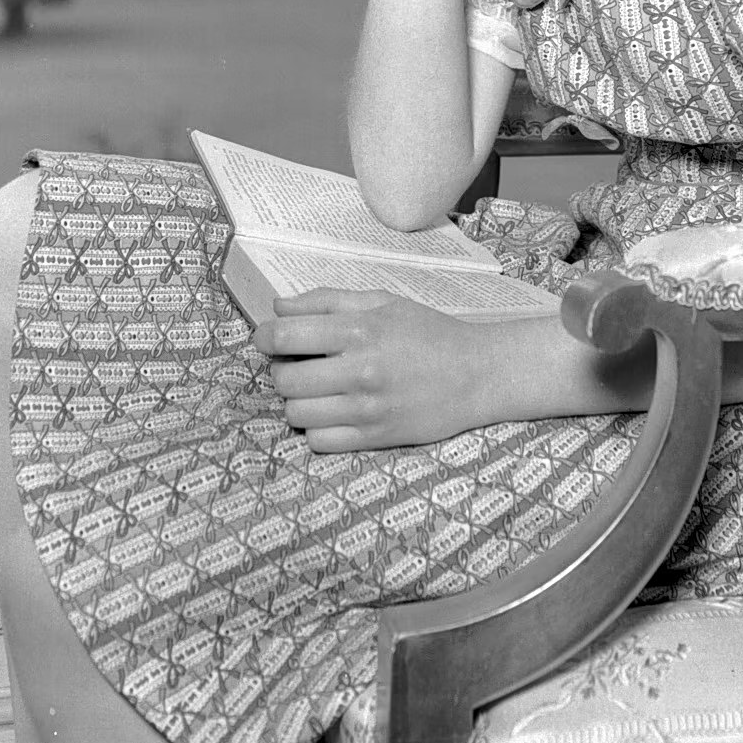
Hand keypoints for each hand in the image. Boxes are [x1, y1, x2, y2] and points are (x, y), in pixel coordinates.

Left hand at [255, 289, 485, 449]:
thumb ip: (328, 301)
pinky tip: (332, 412)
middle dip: (281, 368)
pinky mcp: (374, 439)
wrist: (477, 374)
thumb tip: (278, 307)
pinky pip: (318, 441)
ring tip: (316, 389)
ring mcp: (366, 410)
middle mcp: (360, 371)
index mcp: (361, 330)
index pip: (286, 335)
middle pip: (284, 378)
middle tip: (298, 363)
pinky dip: (316, 427)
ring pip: (296, 412)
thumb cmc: (429, 333)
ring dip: (298, 399)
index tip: (269, 337)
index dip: (265, 336)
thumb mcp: (383, 302)